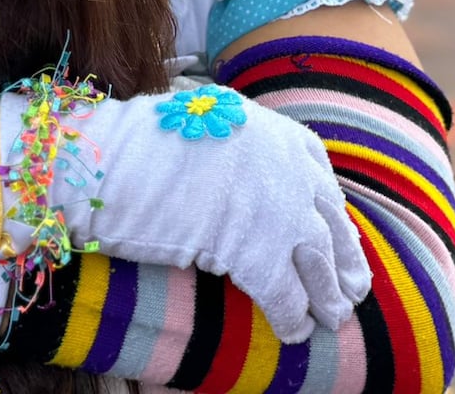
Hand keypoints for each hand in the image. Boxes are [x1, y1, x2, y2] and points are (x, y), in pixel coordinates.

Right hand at [0, 83, 369, 342]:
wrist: (105, 160)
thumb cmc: (137, 143)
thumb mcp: (204, 123)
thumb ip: (237, 145)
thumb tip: (247, 171)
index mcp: (276, 133)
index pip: (320, 178)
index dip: (329, 214)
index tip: (335, 237)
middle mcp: (289, 167)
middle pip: (329, 222)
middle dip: (342, 260)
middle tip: (350, 290)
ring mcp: (278, 209)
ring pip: (319, 263)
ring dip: (325, 296)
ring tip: (328, 319)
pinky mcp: (258, 252)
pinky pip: (286, 295)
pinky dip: (291, 318)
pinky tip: (292, 332)